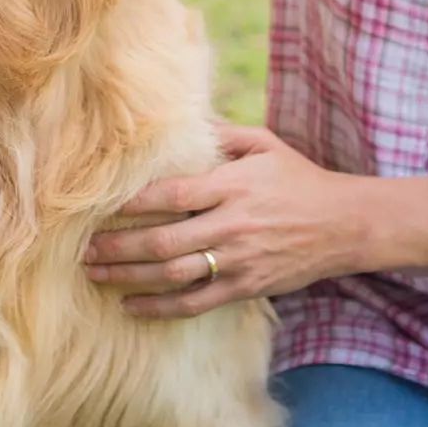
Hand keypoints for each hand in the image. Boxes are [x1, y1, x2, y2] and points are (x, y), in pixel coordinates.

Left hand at [83, 124, 370, 317]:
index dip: (133, 203)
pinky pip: (196, 303)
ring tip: (95, 275)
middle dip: (118, 247)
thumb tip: (182, 119)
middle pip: (163, 241)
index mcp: (232, 185)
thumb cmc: (298, 178)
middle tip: (83, 249)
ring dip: (129, 278)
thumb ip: (222, 133)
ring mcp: (239, 261)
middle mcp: (232, 225)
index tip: (101, 206)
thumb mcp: (264, 143)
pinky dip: (160, 308)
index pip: (172, 195)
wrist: (344, 225)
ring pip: (173, 276)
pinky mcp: (246, 288)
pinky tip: (130, 306)